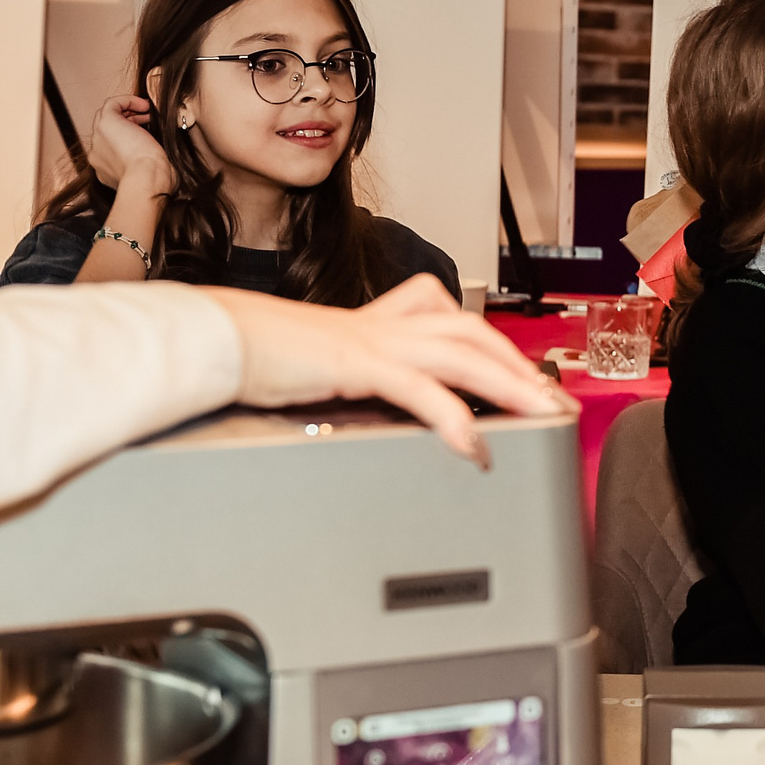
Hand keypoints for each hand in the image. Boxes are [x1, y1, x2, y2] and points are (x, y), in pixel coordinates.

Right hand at [86, 94, 172, 199]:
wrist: (147, 179)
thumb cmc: (154, 180)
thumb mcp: (148, 174)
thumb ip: (146, 166)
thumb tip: (156, 158)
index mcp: (106, 169)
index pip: (112, 147)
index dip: (129, 136)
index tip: (146, 133)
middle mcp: (97, 154)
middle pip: (108, 130)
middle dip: (128, 122)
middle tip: (147, 120)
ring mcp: (98, 139)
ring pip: (107, 116)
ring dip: (127, 110)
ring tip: (147, 111)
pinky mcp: (105, 124)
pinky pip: (112, 104)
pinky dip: (128, 100)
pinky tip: (144, 105)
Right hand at [202, 276, 573, 468]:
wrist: (213, 338)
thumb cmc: (253, 355)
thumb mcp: (318, 365)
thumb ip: (351, 377)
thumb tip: (372, 403)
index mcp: (375, 324)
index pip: (447, 320)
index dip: (490, 344)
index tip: (521, 374)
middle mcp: (382, 325)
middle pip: (469, 331)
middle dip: (517, 363)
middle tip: (551, 397)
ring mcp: (373, 341)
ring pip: (461, 352)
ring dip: (508, 383)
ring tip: (540, 413)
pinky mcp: (357, 364)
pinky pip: (420, 389)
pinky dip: (454, 417)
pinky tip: (474, 444)